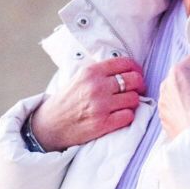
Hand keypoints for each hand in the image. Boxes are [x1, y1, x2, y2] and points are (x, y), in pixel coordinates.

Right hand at [31, 58, 145, 150]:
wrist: (50, 125)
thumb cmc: (67, 101)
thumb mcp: (80, 78)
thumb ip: (101, 72)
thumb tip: (127, 69)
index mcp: (91, 72)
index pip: (125, 63)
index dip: (136, 69)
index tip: (137, 74)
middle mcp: (97, 87)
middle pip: (134, 80)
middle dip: (139, 85)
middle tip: (137, 90)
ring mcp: (100, 106)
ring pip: (134, 99)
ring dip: (133, 102)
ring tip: (124, 104)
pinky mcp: (103, 124)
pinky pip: (129, 116)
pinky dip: (127, 116)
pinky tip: (119, 116)